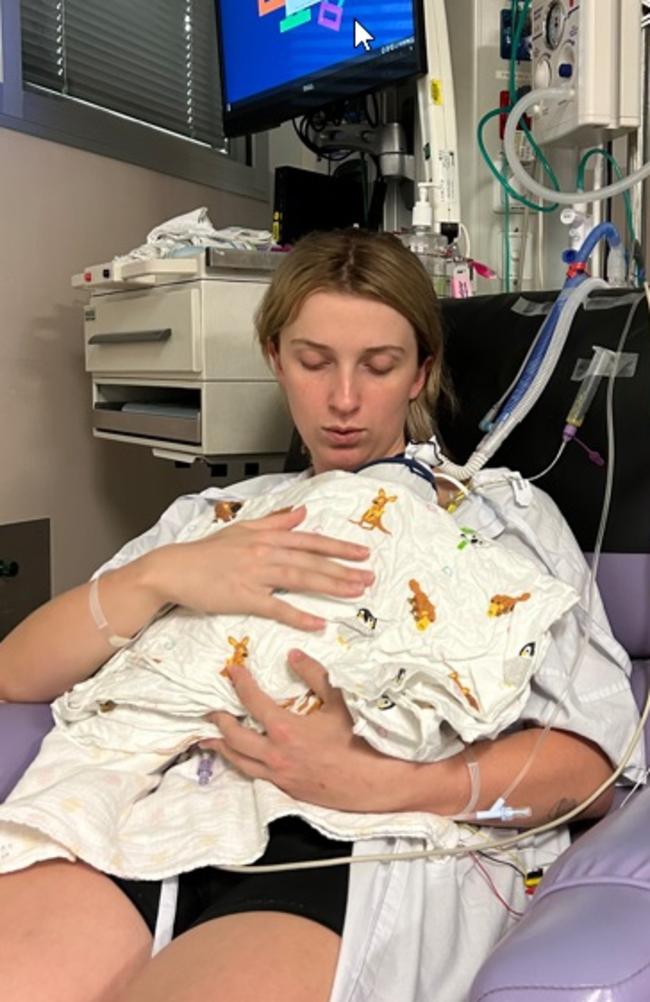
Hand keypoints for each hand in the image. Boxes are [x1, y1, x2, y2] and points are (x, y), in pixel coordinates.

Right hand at [145, 506, 373, 630]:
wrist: (173, 569)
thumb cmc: (204, 553)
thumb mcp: (241, 529)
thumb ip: (275, 522)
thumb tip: (301, 513)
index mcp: (265, 536)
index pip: (310, 541)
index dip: (338, 547)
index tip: (362, 552)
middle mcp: (264, 552)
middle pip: (312, 560)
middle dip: (344, 568)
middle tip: (369, 576)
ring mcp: (254, 574)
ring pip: (301, 579)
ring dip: (331, 586)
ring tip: (355, 593)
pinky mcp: (243, 596)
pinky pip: (276, 607)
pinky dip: (298, 615)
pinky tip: (317, 622)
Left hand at [201, 650, 422, 812]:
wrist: (373, 782)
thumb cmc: (358, 739)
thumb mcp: (339, 700)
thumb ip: (314, 674)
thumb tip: (293, 654)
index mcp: (285, 729)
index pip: (252, 701)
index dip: (240, 683)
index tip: (231, 671)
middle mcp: (274, 753)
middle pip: (234, 736)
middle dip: (219, 720)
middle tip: (209, 709)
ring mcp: (277, 774)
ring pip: (238, 761)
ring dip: (221, 747)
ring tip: (208, 739)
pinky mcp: (285, 788)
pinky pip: (254, 776)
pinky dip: (240, 764)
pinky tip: (239, 760)